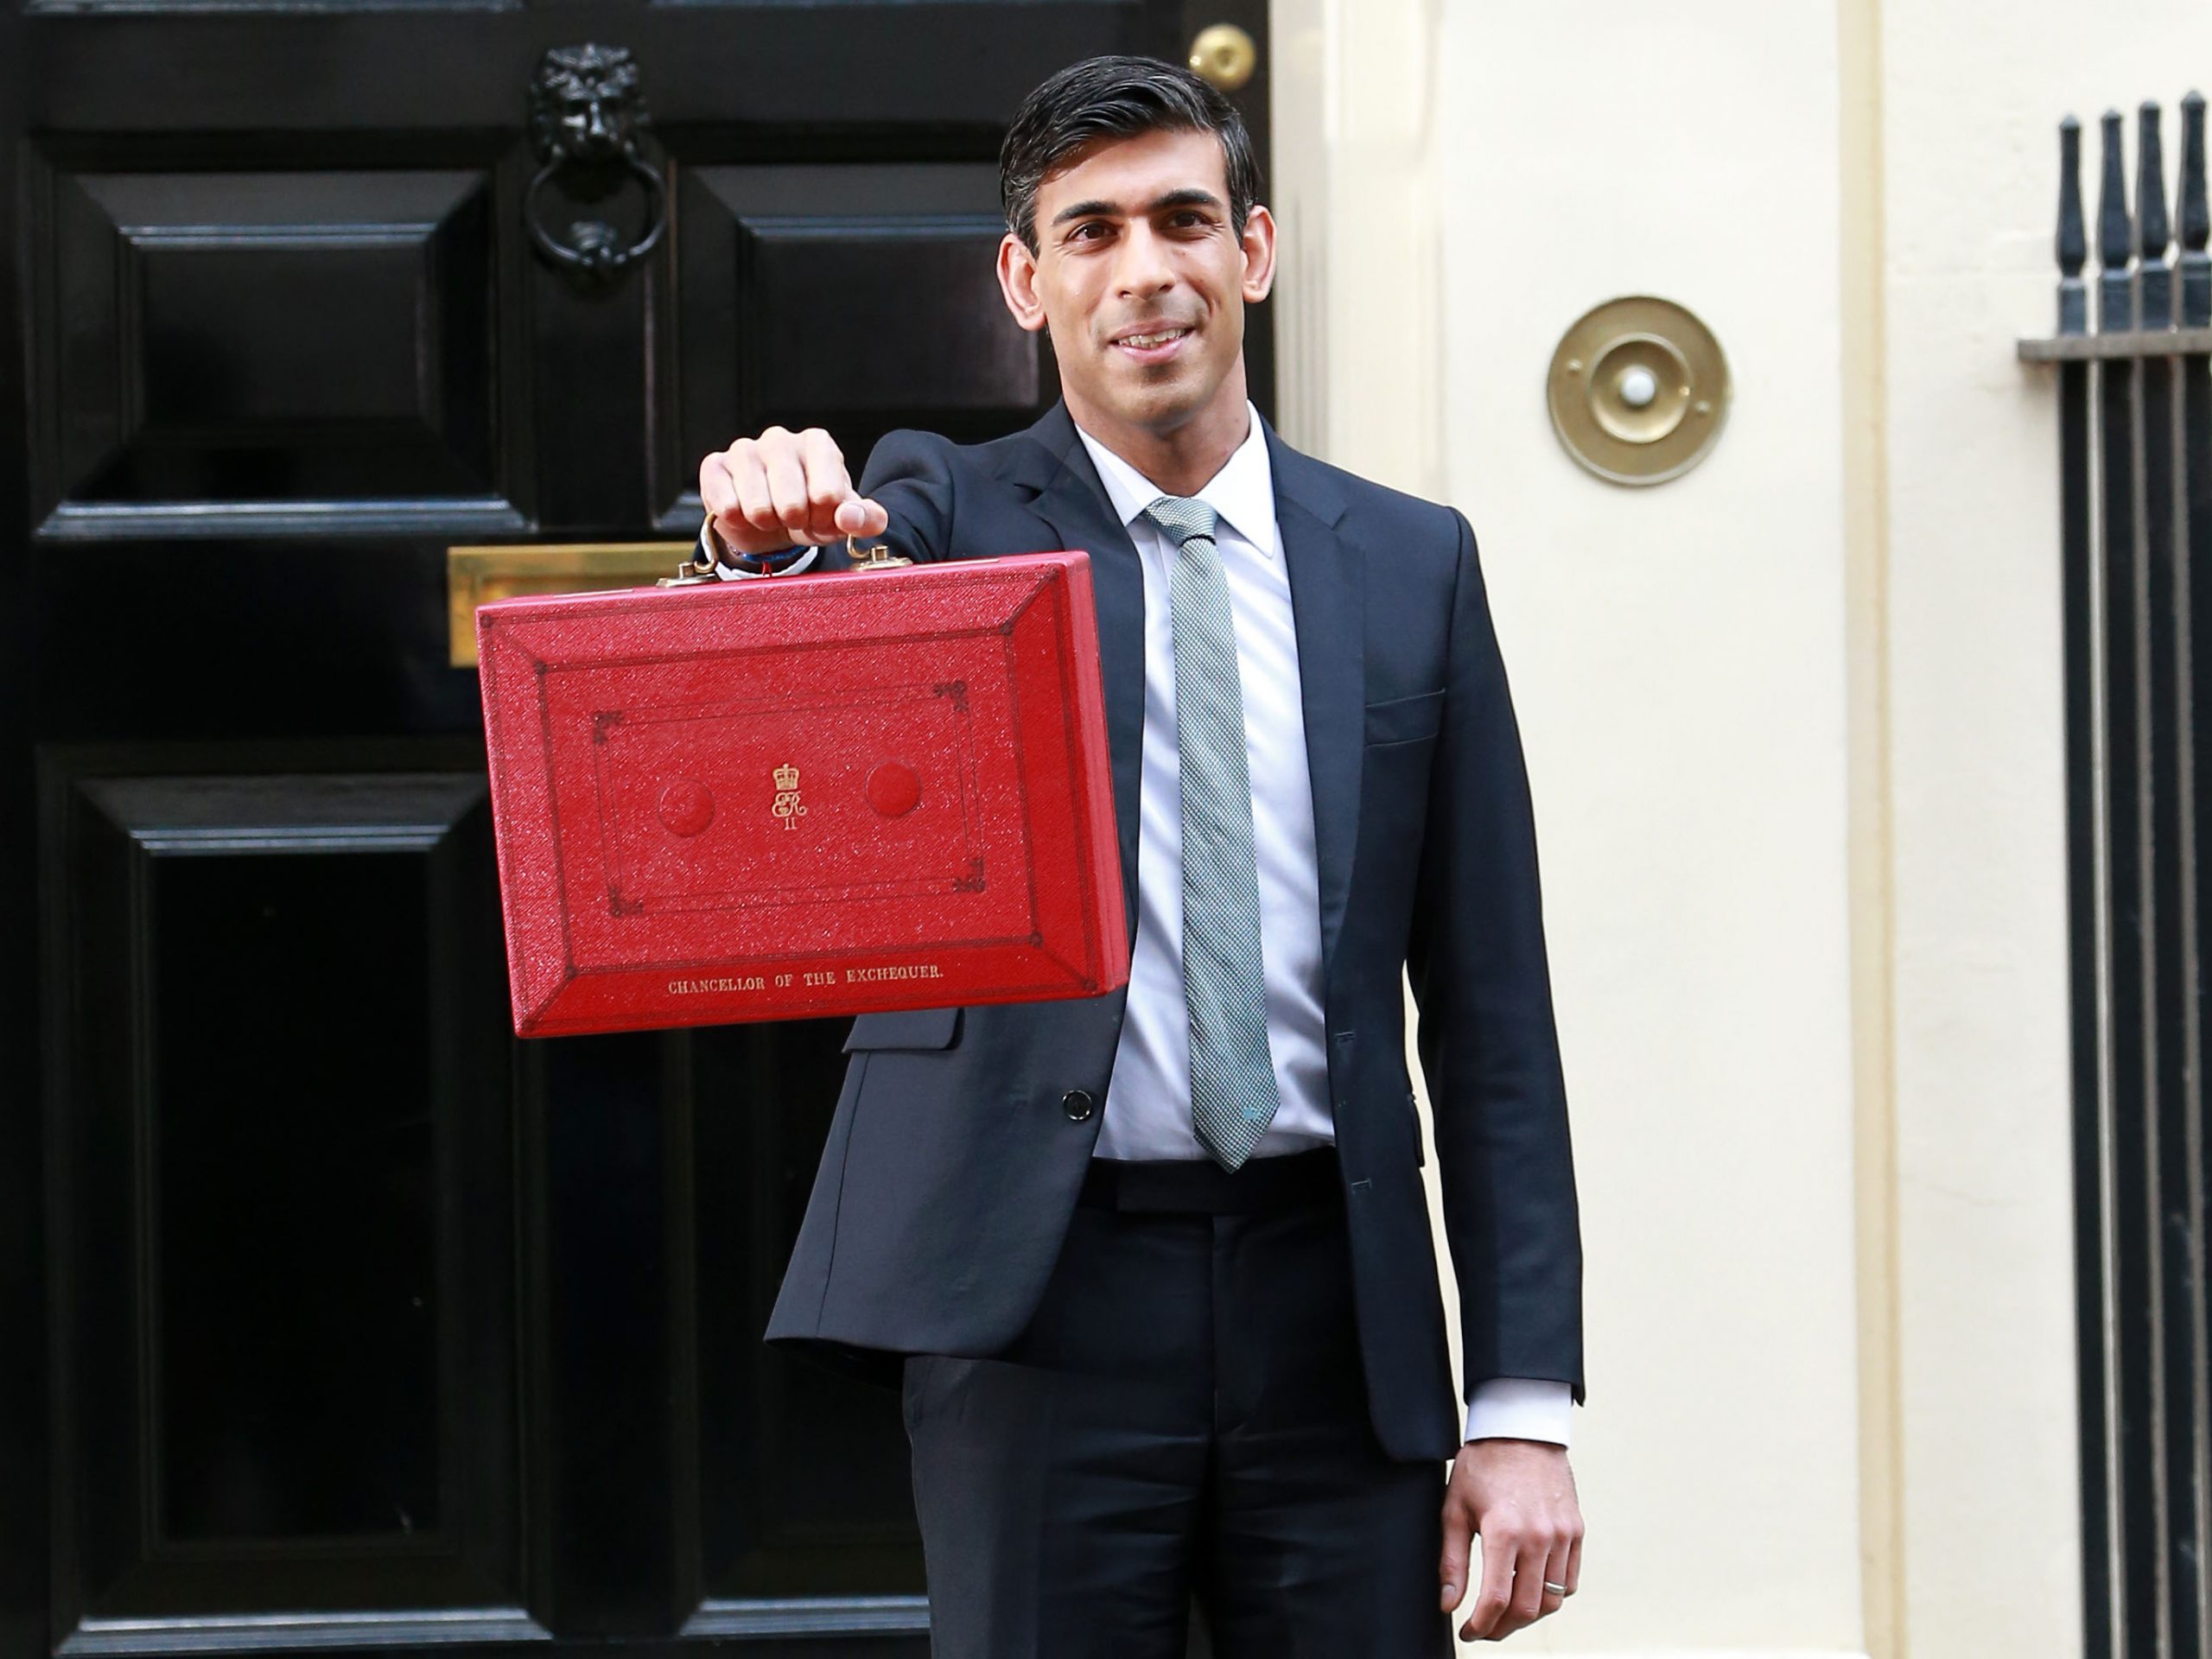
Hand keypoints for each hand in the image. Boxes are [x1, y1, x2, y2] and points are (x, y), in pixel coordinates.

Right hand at [698, 426, 889, 556]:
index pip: (828, 495)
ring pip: (758, 508)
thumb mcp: (844, 518)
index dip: (825, 518)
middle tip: (793, 518)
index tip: (821, 515)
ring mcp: (744, 449)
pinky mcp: (714, 466)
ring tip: (770, 514)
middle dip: (795, 523)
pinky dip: (738, 522)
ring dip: (767, 523)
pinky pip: (726, 507)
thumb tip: (850, 517)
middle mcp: (780, 438)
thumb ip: (865, 519)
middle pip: (791, 503)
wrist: (771, 520)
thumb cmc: (812, 512)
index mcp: (818, 443)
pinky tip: (744, 512)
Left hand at [1439, 1438, 1581, 1641]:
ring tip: (1506, 1613)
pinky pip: (1569, 1581)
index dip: (1481, 1626)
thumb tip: (1449, 1605)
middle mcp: (1539, 1536)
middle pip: (1527, 1608)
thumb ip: (1451, 1560)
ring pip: (1553, 1600)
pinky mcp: (1576, 1531)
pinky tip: (1529, 1590)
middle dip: (1504, 1628)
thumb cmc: (1482, 1466)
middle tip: (1485, 1629)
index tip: (1468, 1632)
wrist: (1521, 1430)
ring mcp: (1562, 1535)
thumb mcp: (1454, 1508)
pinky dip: (1551, 1596)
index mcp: (1503, 1530)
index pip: (1497, 1599)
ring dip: (1528, 1616)